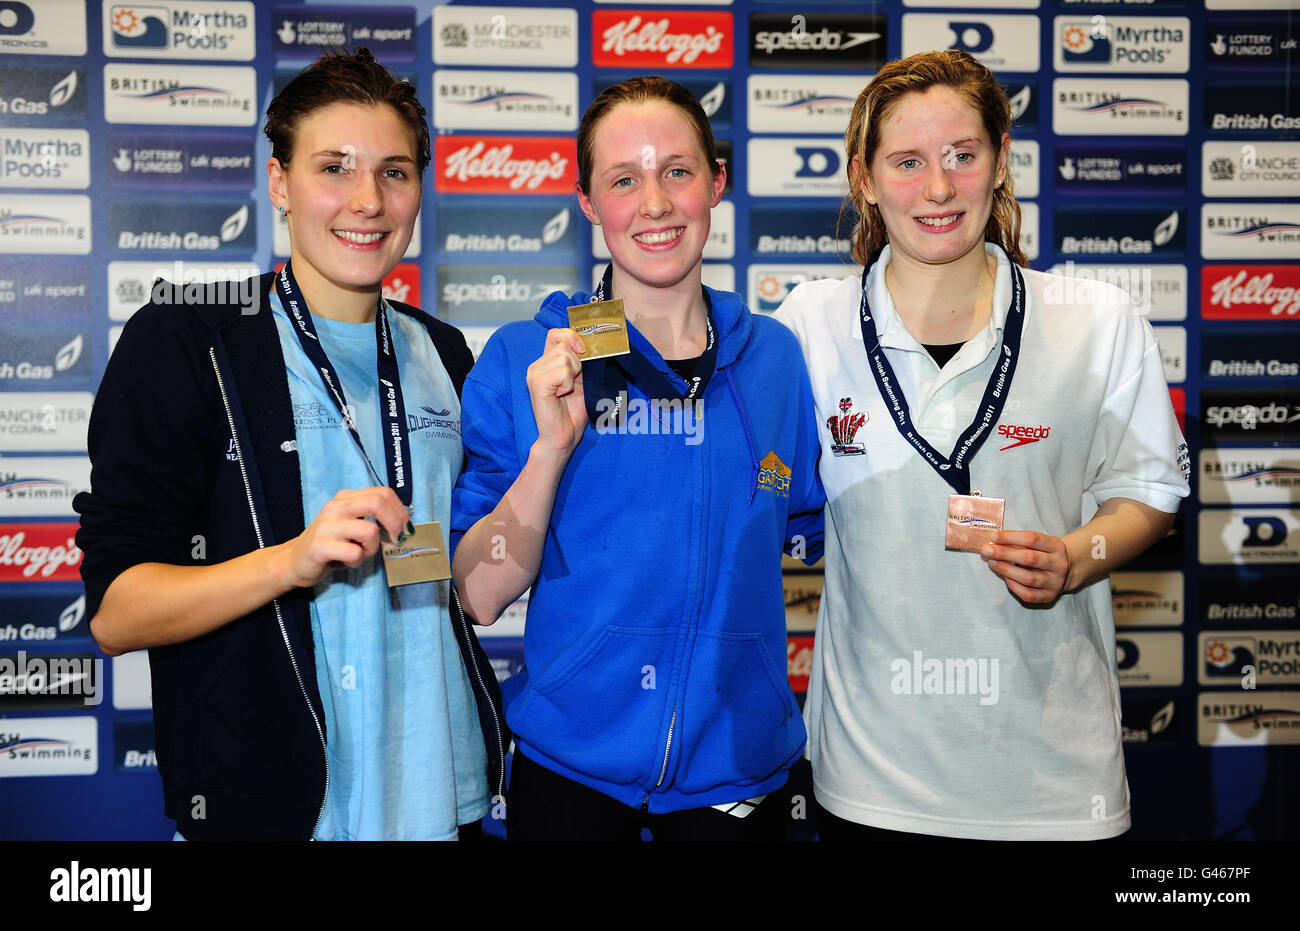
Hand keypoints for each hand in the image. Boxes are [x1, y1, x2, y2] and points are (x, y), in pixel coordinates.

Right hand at [277, 486, 410, 588]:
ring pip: (370, 531)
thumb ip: (373, 518)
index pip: (383, 493)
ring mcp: (327, 525)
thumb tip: (404, 524)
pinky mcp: (320, 546)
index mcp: (346, 498)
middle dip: (395, 522)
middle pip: (378, 502)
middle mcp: (336, 507)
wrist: (295, 560)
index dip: (400, 511)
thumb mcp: (352, 524)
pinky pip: (355, 553)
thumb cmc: (331, 544)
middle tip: (396, 539)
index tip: (405, 528)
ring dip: (372, 548)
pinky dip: (357, 562)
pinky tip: (346, 562)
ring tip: (359, 553)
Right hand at [526, 328, 587, 458]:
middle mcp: (537, 366)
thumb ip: (582, 362)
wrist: (563, 437)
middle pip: (565, 344)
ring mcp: (534, 374)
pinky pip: (562, 372)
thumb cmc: (572, 413)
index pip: (556, 333)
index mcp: (546, 363)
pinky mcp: (537, 384)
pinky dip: (568, 384)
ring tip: (566, 391)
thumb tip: (591, 344)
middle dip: (578, 364)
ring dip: (573, 376)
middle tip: (573, 384)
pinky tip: (561, 396)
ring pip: (565, 357)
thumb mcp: (581, 381)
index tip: (584, 353)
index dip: (572, 337)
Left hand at [980, 530, 1070, 604]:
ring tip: (992, 563)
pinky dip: (1013, 586)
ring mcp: (1055, 582)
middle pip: (1029, 558)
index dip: (1010, 537)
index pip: (1032, 539)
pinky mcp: (1049, 596)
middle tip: (986, 550)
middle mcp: (1059, 564)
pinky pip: (1028, 594)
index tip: (993, 537)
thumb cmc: (1043, 554)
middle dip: (1004, 553)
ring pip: (1028, 578)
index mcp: (1056, 547)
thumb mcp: (1038, 543)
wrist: (1064, 572)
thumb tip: (992, 544)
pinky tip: (1005, 578)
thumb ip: (1018, 542)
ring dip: (1006, 570)